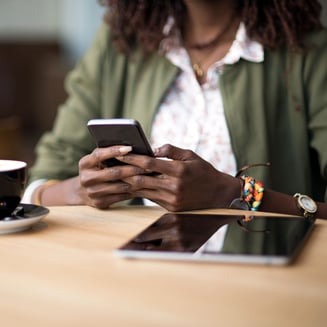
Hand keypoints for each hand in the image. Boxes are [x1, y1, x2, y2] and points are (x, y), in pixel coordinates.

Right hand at [76, 145, 148, 207]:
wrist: (83, 192)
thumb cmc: (96, 170)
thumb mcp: (97, 161)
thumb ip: (108, 154)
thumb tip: (130, 148)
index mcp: (84, 164)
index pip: (99, 155)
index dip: (114, 151)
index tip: (130, 148)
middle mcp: (86, 178)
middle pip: (114, 172)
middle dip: (133, 168)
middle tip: (147, 166)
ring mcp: (92, 192)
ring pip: (120, 186)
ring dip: (136, 181)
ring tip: (148, 176)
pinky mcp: (99, 203)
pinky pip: (121, 196)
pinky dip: (133, 191)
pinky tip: (143, 187)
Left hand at [119, 144, 239, 210]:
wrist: (219, 196)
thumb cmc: (204, 172)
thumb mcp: (191, 155)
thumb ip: (171, 150)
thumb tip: (153, 149)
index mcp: (179, 170)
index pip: (149, 164)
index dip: (132, 158)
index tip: (120, 153)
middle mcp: (174, 187)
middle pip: (141, 180)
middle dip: (124, 172)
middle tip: (111, 165)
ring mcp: (171, 200)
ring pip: (142, 191)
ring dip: (128, 183)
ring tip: (117, 174)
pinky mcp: (170, 208)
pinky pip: (149, 198)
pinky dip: (139, 191)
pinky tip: (130, 185)